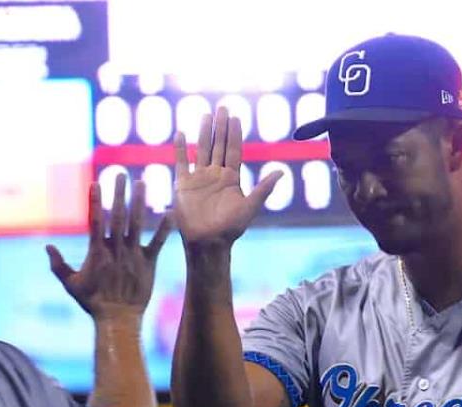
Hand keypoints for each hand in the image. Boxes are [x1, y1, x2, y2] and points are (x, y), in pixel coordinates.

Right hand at [47, 173, 171, 322]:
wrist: (118, 320)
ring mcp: (134, 256)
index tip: (95, 182)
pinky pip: (158, 243)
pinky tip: (170, 211)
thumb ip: (58, 265)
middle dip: (119, 194)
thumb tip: (46, 247)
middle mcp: (116, 250)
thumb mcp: (71, 284)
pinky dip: (164, 228)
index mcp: (97, 252)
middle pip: (117, 217)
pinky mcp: (149, 264)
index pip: (95, 221)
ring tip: (142, 182)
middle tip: (121, 174)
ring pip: (136, 224)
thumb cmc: (93, 303)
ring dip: (139, 202)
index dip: (95, 202)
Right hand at [173, 106, 281, 247]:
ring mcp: (199, 179)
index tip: (235, 117)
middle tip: (222, 108)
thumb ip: (264, 189)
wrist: (207, 242)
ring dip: (203, 133)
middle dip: (220, 127)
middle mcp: (215, 175)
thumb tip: (282, 171)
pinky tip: (180, 134)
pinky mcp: (183, 185)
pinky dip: (180, 148)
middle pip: (218, 145)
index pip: (234, 150)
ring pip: (201, 150)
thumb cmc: (230, 228)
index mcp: (232, 178)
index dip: (235, 133)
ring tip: (205, 115)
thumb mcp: (250, 207)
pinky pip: (181, 162)